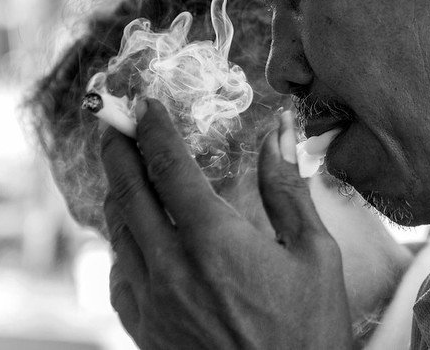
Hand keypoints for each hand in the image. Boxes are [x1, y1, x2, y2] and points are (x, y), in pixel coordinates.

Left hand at [101, 99, 352, 348]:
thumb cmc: (310, 330)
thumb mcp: (315, 253)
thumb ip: (288, 188)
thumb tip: (281, 132)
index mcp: (214, 239)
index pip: (168, 165)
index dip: (153, 128)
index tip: (146, 103)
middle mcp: (171, 265)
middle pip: (127, 191)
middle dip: (118, 148)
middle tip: (114, 122)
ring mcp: (151, 299)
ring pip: (117, 230)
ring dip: (119, 192)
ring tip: (127, 170)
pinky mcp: (144, 327)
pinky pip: (118, 271)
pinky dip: (122, 241)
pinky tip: (138, 235)